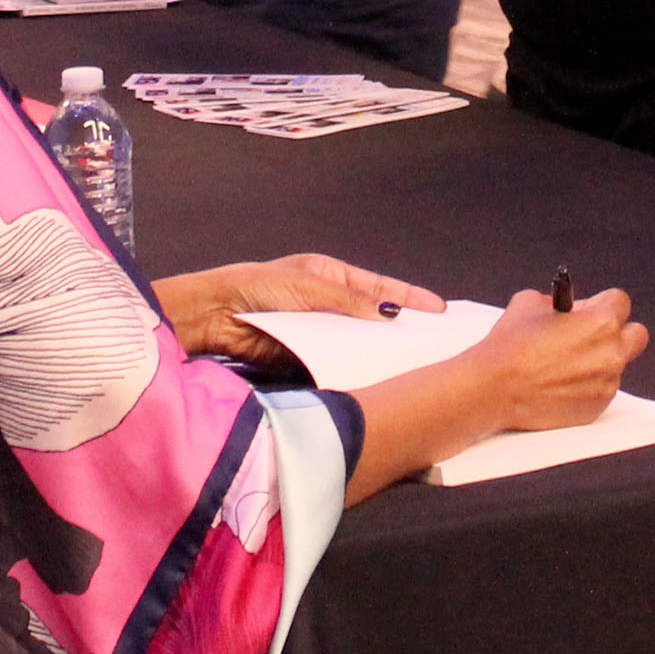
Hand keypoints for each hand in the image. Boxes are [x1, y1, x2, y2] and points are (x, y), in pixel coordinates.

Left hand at [155, 253, 446, 361]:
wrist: (215, 316)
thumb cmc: (258, 288)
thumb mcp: (311, 288)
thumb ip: (351, 302)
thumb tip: (390, 314)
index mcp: (329, 275)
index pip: (378, 287)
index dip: (409, 298)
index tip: (439, 309)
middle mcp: (325, 302)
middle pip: (371, 318)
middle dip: (399, 328)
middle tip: (435, 341)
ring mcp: (315, 331)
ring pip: (355, 343)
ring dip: (377, 351)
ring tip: (411, 363)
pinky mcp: (302, 356)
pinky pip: (335, 363)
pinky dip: (352, 368)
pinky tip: (372, 377)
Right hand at [462, 288, 647, 431]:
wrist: (495, 388)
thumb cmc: (511, 346)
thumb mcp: (531, 303)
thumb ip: (558, 301)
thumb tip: (565, 308)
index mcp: (601, 321)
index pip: (621, 301)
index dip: (602, 302)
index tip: (592, 307)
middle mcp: (611, 353)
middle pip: (636, 334)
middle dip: (618, 331)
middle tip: (594, 333)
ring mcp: (606, 383)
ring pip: (617, 364)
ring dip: (600, 360)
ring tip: (568, 362)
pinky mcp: (596, 407)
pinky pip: (602, 389)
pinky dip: (588, 384)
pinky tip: (562, 382)